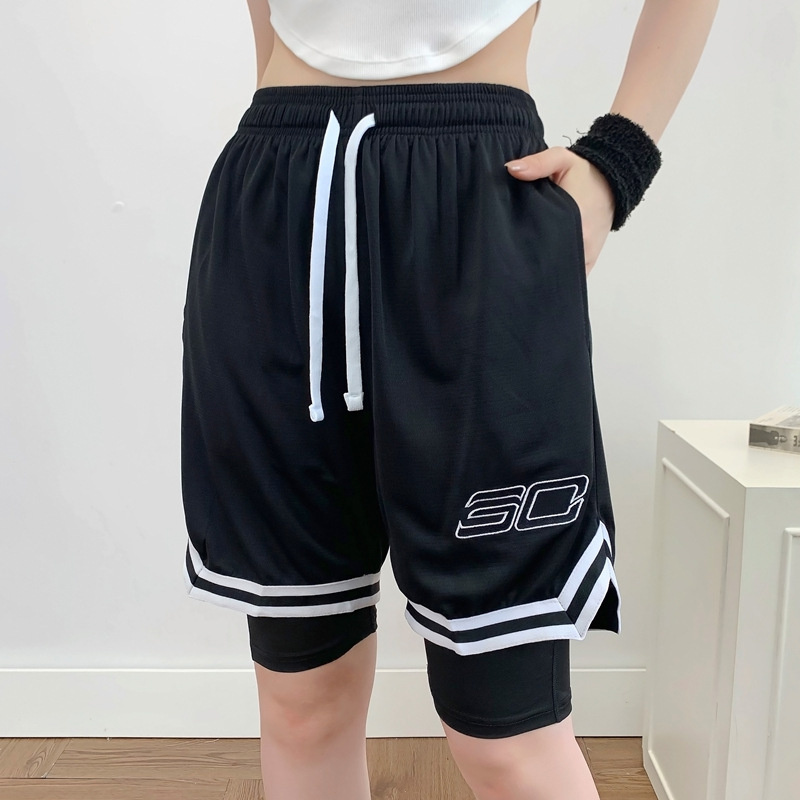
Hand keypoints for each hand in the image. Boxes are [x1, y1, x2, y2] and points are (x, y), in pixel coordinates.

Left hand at [505, 146, 614, 274]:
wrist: (614, 182)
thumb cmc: (586, 173)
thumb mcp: (561, 159)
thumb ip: (538, 163)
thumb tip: (512, 169)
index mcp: (574, 221)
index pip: (542, 245)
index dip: (523, 249)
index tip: (507, 248)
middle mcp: (582, 244)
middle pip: (549, 263)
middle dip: (530, 262)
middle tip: (510, 258)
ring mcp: (586, 256)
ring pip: (559, 273)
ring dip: (543, 271)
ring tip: (523, 267)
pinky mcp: (588, 261)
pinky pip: (570, 276)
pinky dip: (557, 275)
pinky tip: (540, 273)